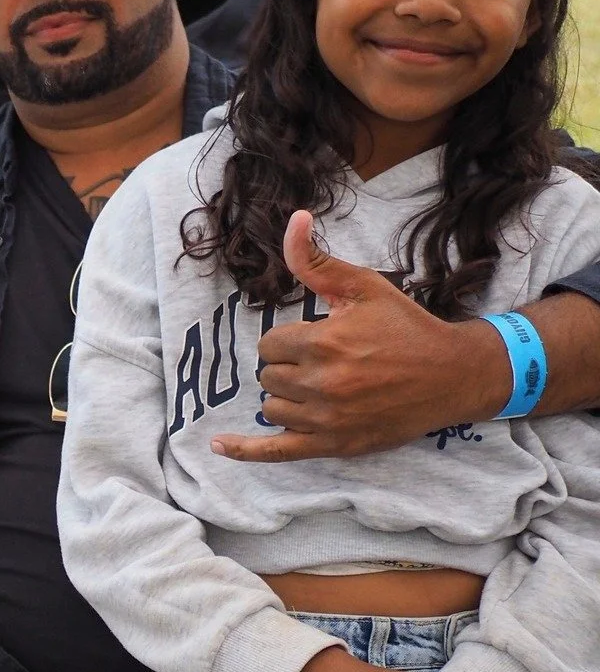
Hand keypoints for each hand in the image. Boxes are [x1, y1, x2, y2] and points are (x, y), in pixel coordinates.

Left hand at [211, 211, 501, 462]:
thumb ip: (317, 261)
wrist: (452, 375)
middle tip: (326, 362)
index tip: (317, 339)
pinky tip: (218, 445)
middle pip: (268, 375)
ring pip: (272, 407)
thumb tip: (295, 219)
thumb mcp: (363, 287)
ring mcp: (326, 418)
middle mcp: (321, 383)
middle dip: (289, 367)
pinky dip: (245, 451)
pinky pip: (276, 451)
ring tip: (322, 387)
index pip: (269, 345)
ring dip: (286, 397)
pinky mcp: (334, 444)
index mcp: (323, 343)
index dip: (289, 341)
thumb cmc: (406, 326)